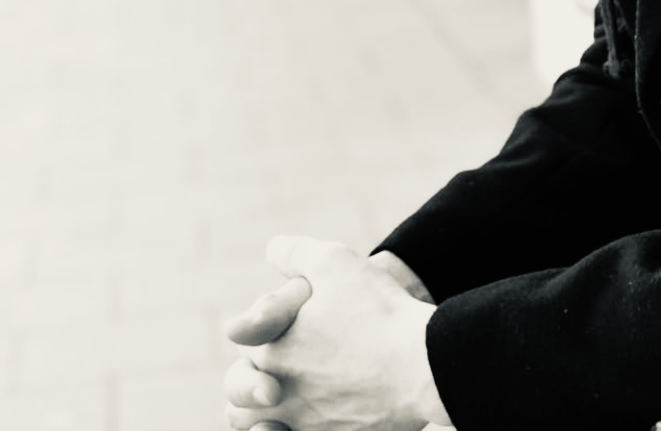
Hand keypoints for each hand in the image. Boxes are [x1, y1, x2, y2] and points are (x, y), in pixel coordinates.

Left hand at [224, 235, 449, 430]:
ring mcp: (307, 425)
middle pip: (238, 394)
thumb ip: (296, 253)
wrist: (422, 363)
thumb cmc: (377, 311)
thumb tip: (272, 248)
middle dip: (246, 381)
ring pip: (258, 429)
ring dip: (259, 417)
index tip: (265, 322)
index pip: (243, 340)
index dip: (254, 325)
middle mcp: (282, 395)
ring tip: (278, 401)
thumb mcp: (334, 262)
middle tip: (268, 372)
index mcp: (274, 350)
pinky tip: (307, 420)